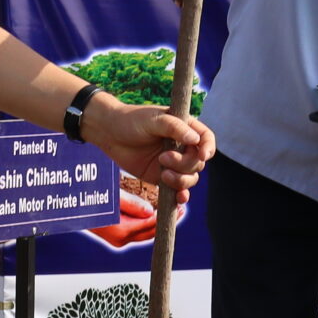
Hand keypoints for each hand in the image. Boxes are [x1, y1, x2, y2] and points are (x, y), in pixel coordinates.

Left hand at [82, 97, 214, 195]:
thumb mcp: (153, 119)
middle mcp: (182, 146)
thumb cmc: (131, 120)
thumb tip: (195, 139)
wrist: (109, 134)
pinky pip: (178, 189)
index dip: (208, 148)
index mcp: (185, 128)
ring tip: (163, 173)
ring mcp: (173, 163)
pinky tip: (179, 198)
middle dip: (184, 164)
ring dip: (181, 180)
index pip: (206, 139)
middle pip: (198, 162)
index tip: (202, 155)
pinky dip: (181, 195)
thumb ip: (174, 127)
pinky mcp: (162, 177)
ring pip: (190, 178)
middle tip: (163, 158)